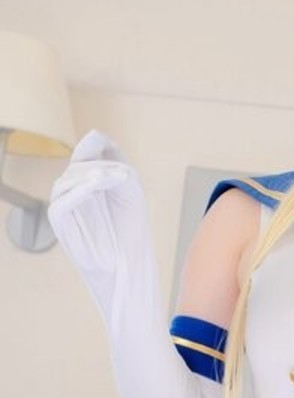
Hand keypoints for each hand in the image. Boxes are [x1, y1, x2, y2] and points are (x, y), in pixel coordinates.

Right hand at [48, 130, 150, 279]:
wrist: (127, 261)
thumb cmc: (130, 226)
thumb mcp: (131, 189)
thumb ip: (116, 163)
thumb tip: (94, 136)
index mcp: (91, 176)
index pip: (90, 150)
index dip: (102, 145)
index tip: (118, 150)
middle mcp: (75, 186)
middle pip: (80, 162)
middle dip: (102, 165)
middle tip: (124, 177)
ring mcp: (65, 201)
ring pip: (70, 179)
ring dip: (92, 175)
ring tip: (112, 179)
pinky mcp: (59, 218)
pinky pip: (63, 200)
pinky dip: (79, 191)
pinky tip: (95, 187)